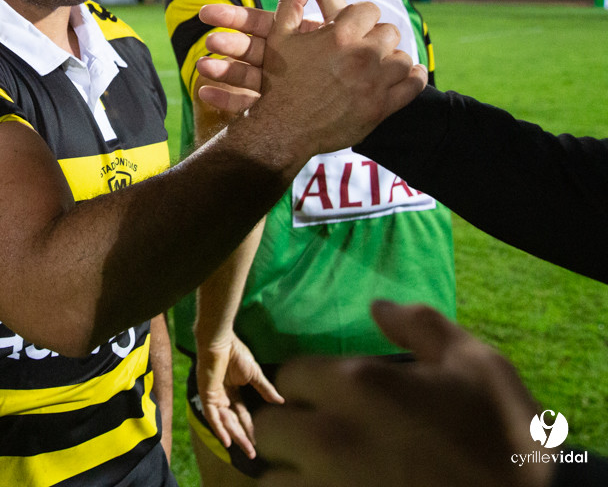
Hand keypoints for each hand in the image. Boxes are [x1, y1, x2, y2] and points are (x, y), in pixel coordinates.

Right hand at [195, 0, 338, 109]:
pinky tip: (206, 96)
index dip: (231, 16)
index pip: (255, 21)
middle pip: (247, 48)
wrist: (344, 101)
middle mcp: (276, 59)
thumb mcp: (330, 24)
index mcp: (286, 36)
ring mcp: (273, 85)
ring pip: (246, 75)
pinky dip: (226, 98)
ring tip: (201, 68)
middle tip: (205, 40)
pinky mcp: (271, 107)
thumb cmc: (341, 55)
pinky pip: (248, 103)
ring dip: (223, 70)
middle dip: (226, 41)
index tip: (206, 15)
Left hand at [198, 333, 281, 458]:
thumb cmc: (236, 352)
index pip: (242, 413)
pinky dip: (219, 428)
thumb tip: (281, 401)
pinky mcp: (206, 394)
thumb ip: (265, 389)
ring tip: (246, 449)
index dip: (249, 427)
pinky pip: (212, 415)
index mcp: (232, 390)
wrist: (221, 340)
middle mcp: (222, 396)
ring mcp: (213, 396)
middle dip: (243, 437)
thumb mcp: (254, 374)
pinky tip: (226, 441)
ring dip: (235, 436)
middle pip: (233, 421)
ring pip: (224, 421)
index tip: (257, 441)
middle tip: (253, 453)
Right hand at [210, 0, 426, 157]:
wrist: (280, 128)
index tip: (354, 26)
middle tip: (364, 47)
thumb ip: (293, 2)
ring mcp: (374, 83)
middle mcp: (361, 55)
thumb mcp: (279, 37)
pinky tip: (407, 74)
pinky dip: (413, 77)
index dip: (361, 17)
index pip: (369, 10)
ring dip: (392, 58)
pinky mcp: (381, 107)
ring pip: (402, 57)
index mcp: (339, 35)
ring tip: (378, 64)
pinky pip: (412, 85)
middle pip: (389, 32)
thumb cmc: (279, 82)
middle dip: (377, 37)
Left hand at [255, 301, 550, 486]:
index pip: (289, 375)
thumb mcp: (475, 364)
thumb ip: (419, 325)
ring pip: (272, 480)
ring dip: (289, 474)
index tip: (326, 396)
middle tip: (315, 436)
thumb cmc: (506, 438)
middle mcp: (331, 437)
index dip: (306, 385)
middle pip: (269, 428)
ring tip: (317, 473)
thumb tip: (378, 305)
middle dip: (287, 429)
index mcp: (358, 386)